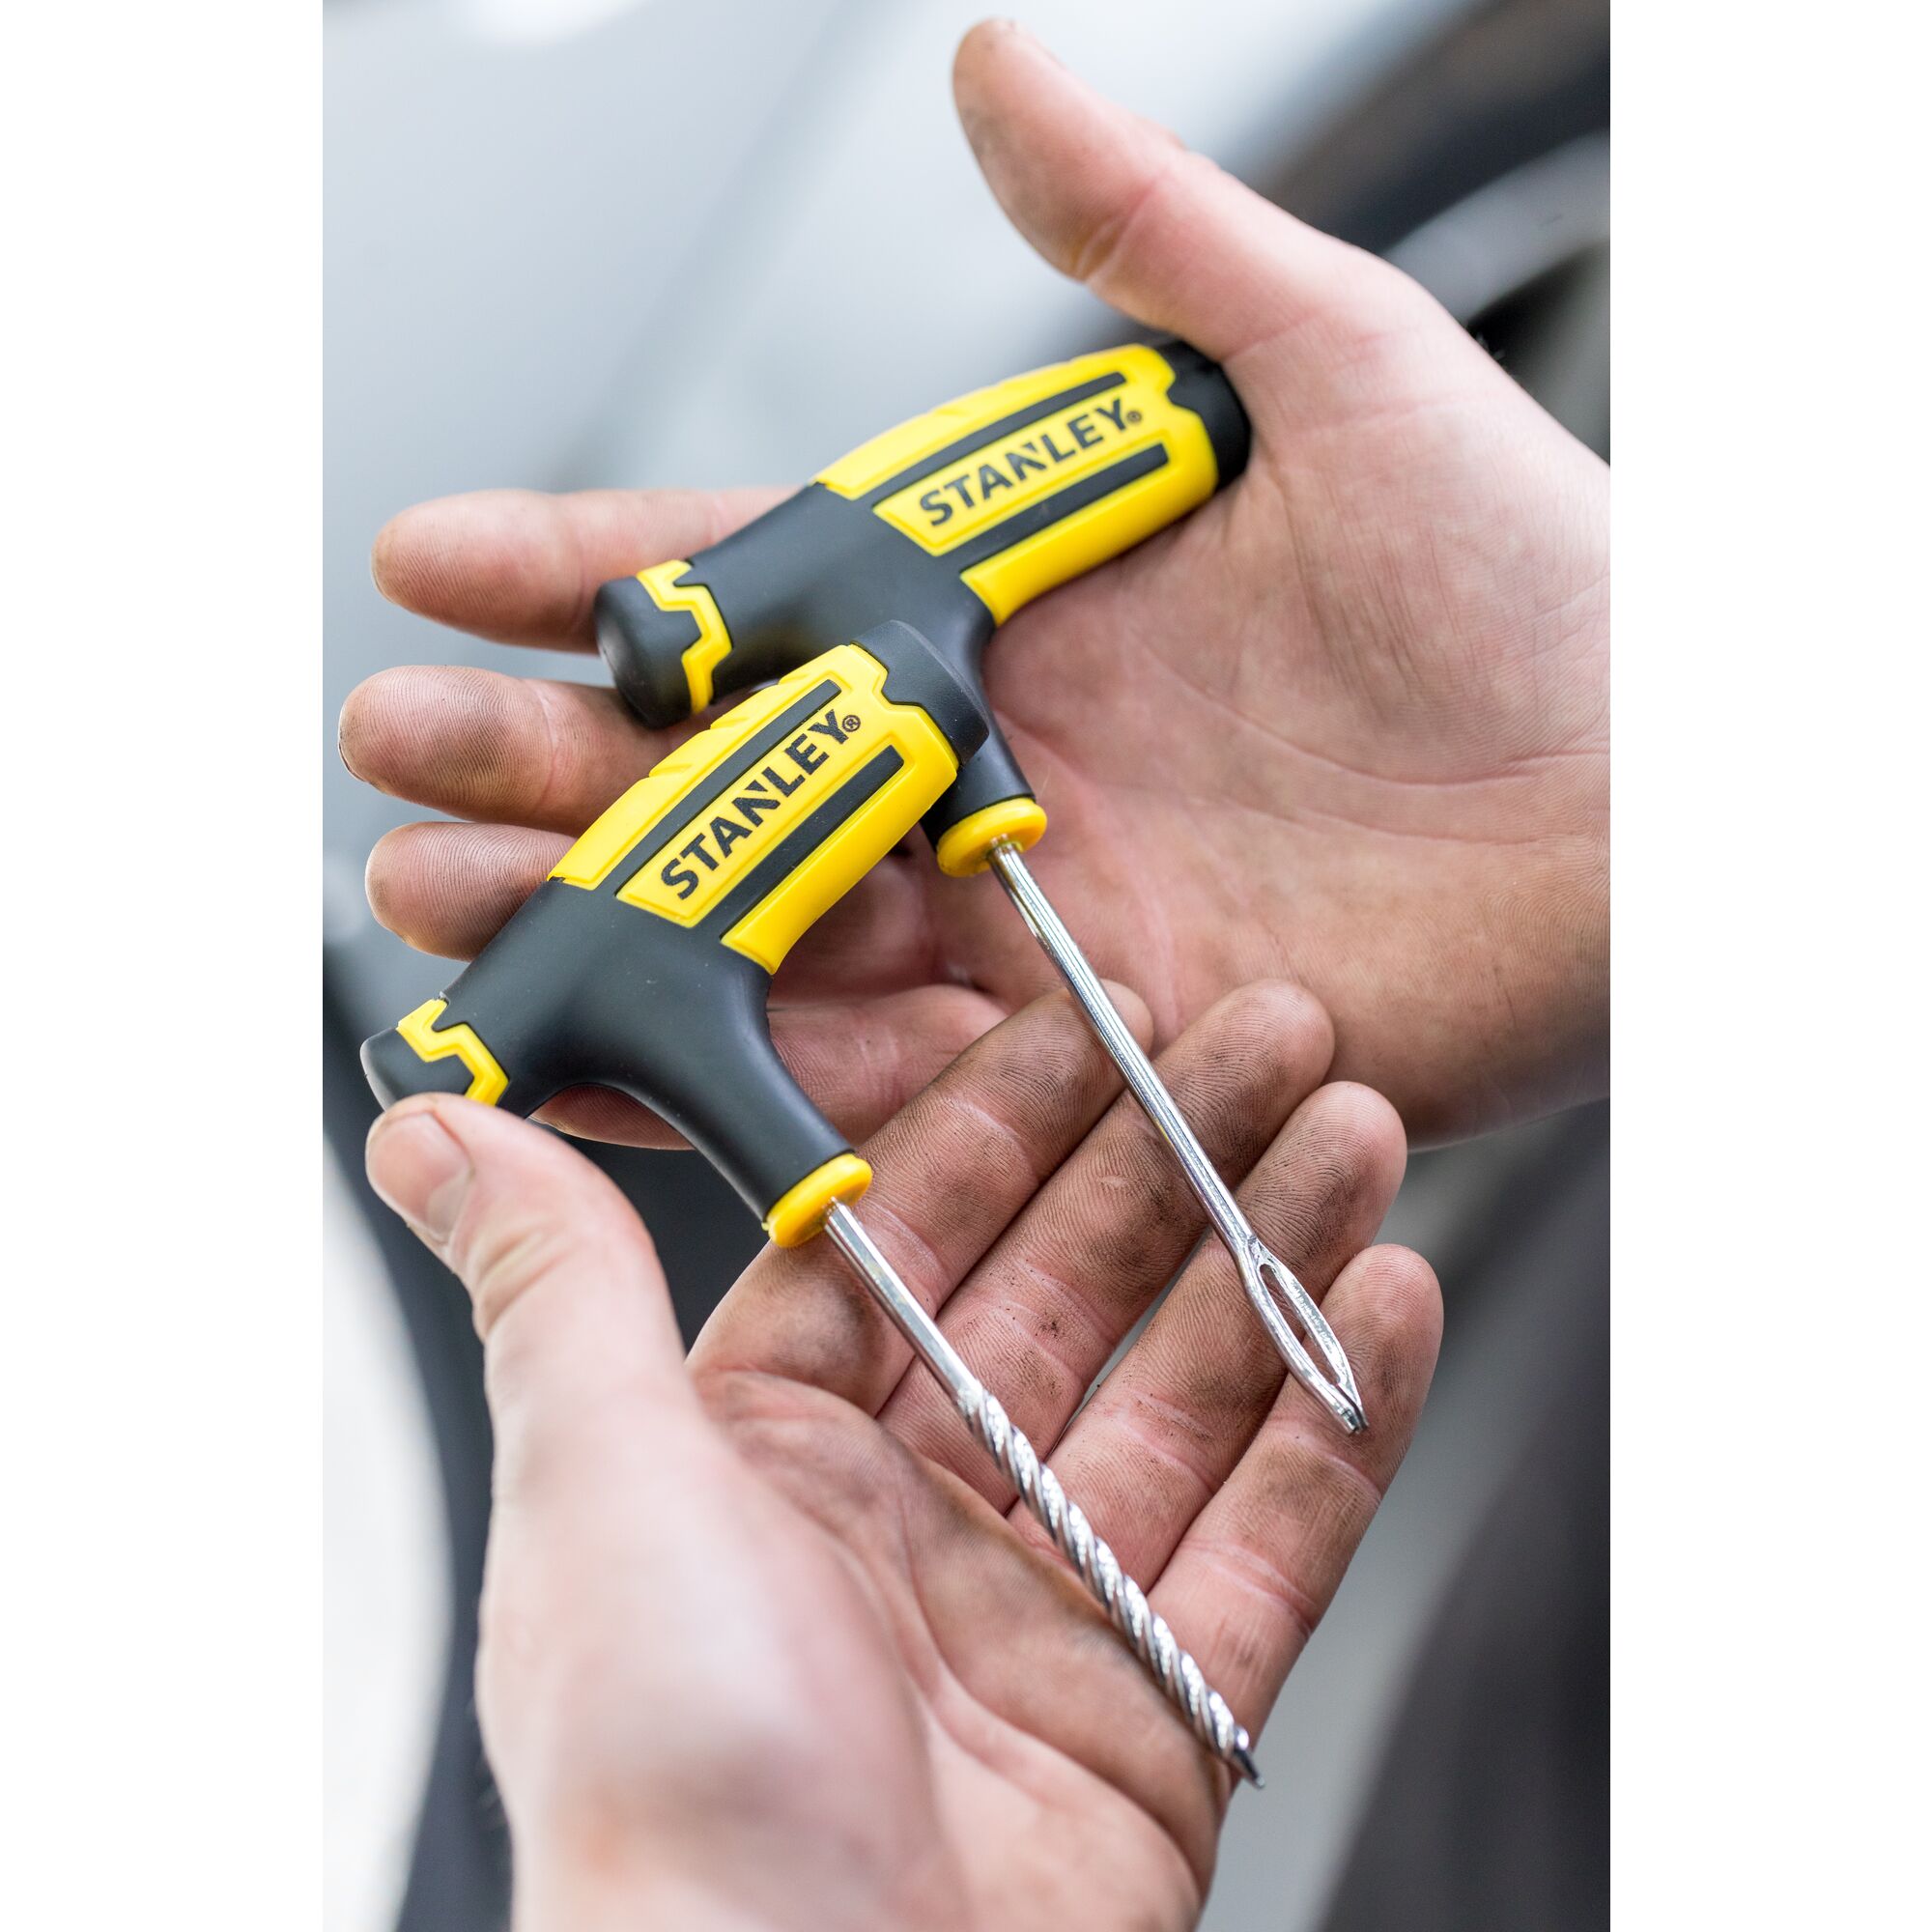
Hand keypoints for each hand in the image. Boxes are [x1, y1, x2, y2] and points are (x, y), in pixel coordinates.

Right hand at [341, 20, 1606, 1145]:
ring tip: (432, 911)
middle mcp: (994, 762)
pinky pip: (878, 1075)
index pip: (761, 578)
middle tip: (391, 758)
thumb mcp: (1327, 361)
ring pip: (761, 928)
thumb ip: (1143, 233)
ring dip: (595, 920)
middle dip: (542, 762)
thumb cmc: (1534, 576)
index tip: (437, 559)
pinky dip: (737, 1081)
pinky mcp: (1081, 1045)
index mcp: (1018, 603)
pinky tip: (607, 1070)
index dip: (592, 573)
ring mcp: (1026, 914)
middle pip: (722, 769)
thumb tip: (988, 60)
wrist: (1660, 796)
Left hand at [365, 984, 1439, 1928]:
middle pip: (1073, 1292)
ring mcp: (1045, 1620)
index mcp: (769, 1458)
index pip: (912, 1233)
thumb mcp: (596, 1482)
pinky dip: (1339, 1415)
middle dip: (1174, 1152)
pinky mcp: (1160, 1718)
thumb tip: (428, 1134)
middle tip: (1270, 1030)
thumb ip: (555, 1286)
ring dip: (1273, 1249)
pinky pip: (1271, 1537)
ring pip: (1190, 1388)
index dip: (1011, 1111)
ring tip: (1354, 1124)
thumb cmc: (668, 1785)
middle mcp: (909, 1526)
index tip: (1093, 1005)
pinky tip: (1389, 1296)